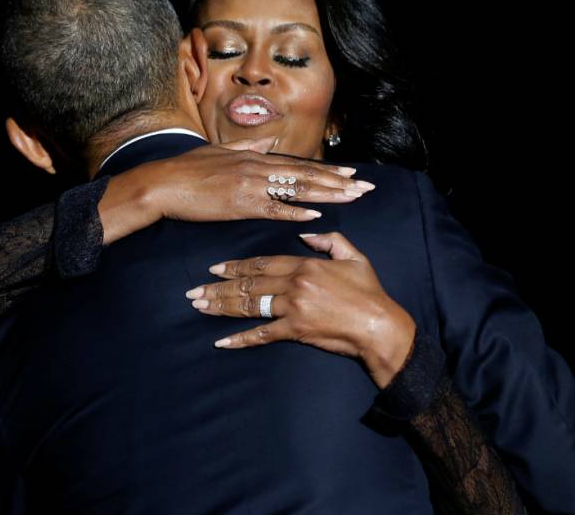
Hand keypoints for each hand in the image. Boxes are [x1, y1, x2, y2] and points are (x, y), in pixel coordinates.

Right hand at [99, 138, 375, 244]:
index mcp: (252, 157)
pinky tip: (316, 214)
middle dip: (338, 181)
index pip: (298, 164)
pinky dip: (295, 211)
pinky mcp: (239, 204)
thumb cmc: (186, 169)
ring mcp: (250, 185)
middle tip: (365, 186)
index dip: (327, 170)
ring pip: (296, 189)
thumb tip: (267, 142)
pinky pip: (273, 208)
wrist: (162, 183)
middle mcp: (256, 167)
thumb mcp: (218, 151)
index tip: (350, 172)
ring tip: (352, 197)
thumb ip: (246, 147)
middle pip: (305, 175)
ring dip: (326, 193)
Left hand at [184, 231, 415, 388]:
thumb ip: (329, 241)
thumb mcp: (353, 256)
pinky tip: (222, 342)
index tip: (215, 268)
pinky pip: (262, 334)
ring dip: (221, 307)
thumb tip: (305, 233)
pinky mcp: (295, 331)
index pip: (261, 262)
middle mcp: (293, 284)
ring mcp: (292, 308)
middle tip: (194, 292)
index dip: (235, 265)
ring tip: (200, 308)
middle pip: (248, 284)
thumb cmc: (369, 292)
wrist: (379, 326)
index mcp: (304, 265)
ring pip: (249, 306)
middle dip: (218, 287)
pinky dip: (240, 339)